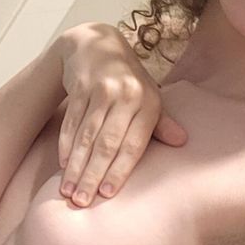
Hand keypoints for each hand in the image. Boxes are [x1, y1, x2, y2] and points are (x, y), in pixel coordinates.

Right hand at [56, 22, 186, 205]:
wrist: (96, 43)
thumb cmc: (128, 79)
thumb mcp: (149, 97)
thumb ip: (161, 123)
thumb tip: (181, 142)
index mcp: (147, 102)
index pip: (133, 144)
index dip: (119, 170)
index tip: (107, 194)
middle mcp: (125, 95)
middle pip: (106, 144)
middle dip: (93, 175)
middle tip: (82, 202)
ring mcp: (100, 90)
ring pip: (86, 136)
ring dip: (76, 166)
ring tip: (68, 191)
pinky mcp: (80, 87)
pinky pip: (71, 122)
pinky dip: (66, 146)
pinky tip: (63, 165)